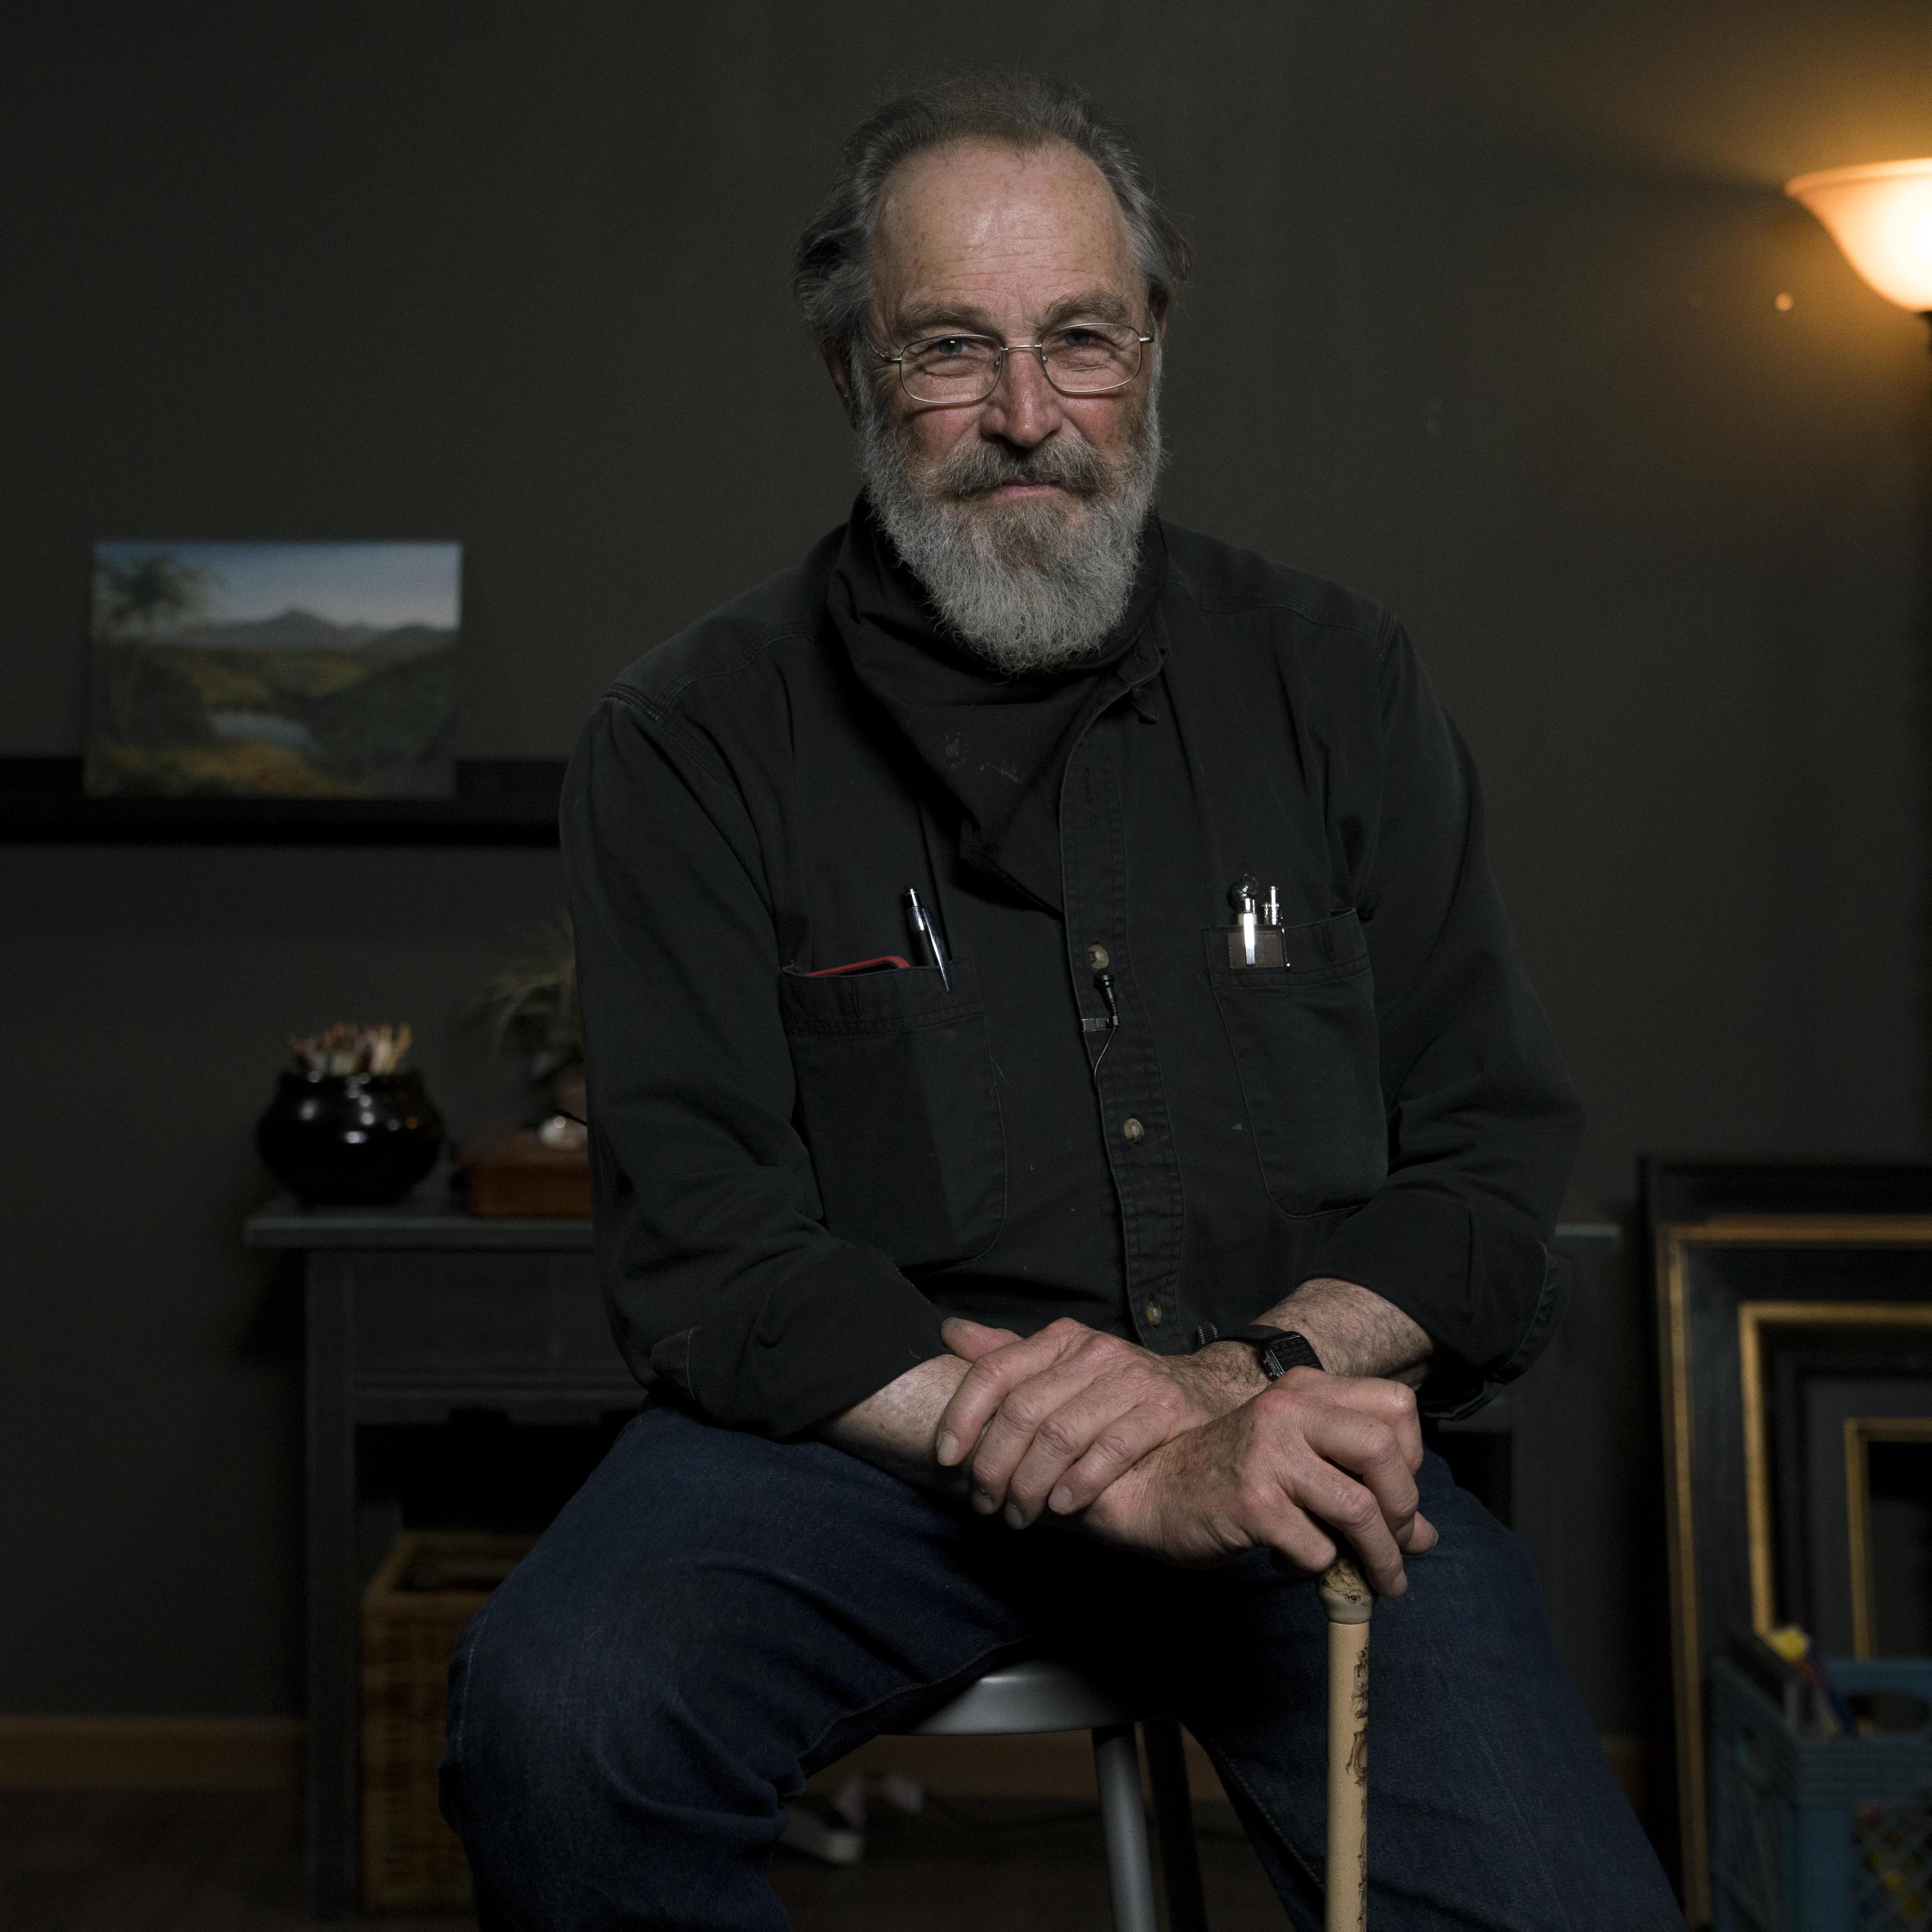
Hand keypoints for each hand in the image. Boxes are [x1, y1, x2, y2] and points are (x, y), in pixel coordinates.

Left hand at [935, 1316, 1267, 1527]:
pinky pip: (1112, 1449)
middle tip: (984, 1504)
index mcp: (1061, 1339)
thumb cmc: (1120, 1390)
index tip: (945, 1459)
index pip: (995, 1370)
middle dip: (994, 1465)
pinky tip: (1063, 1506)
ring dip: (1031, 1484)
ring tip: (1018, 1514)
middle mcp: (1094, 1352)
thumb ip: (1008, 1355)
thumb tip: (950, 1333)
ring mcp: (1132, 1379)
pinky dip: (1081, 1482)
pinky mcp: (1165, 1410)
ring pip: (1060, 1434)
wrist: (1209, 1392)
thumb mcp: (1064, 1365)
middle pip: (1023, 1410)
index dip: (962, 1416)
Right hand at [1079, 1368, 1437, 1593]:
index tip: (1397, 1496)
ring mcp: (1268, 1452)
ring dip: (1380, 1557)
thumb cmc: (1225, 1474)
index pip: (1395, 1407)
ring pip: (1359, 1508)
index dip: (1410, 1458)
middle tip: (1399, 1546)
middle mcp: (1287, 1409)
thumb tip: (1425, 1535)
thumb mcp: (1295, 1462)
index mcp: (1303, 1389)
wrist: (1148, 1490)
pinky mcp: (1252, 1500)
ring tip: (1378, 1581)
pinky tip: (1294, 1565)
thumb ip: (1357, 1483)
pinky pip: (1316, 1547)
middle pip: (1384, 1451)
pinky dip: (1317, 1569)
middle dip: (1405, 1510)